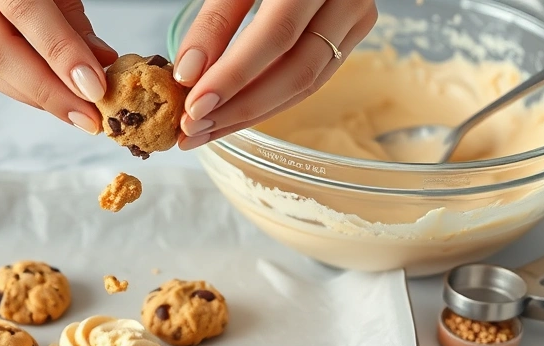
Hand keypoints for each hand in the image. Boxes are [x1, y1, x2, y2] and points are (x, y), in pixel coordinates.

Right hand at [0, 0, 117, 134]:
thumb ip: (71, 18)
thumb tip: (99, 63)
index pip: (21, 10)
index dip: (60, 52)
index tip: (94, 87)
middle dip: (47, 90)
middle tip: (87, 115)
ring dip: (34, 95)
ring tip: (75, 110)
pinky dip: (18, 85)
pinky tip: (49, 96)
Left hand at [173, 0, 377, 149]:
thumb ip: (215, 19)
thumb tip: (189, 76)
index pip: (276, 34)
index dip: (234, 75)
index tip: (193, 105)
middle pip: (296, 69)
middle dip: (239, 107)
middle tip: (192, 129)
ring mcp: (354, 17)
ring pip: (305, 83)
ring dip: (250, 114)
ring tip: (204, 131)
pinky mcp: (351, 34)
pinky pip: (311, 80)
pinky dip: (269, 102)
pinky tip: (231, 116)